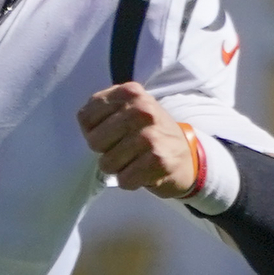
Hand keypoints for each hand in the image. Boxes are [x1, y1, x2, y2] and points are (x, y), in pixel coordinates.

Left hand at [76, 83, 201, 198]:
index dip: (93, 131)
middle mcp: (142, 109)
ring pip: (107, 163)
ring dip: (119, 168)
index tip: (112, 132)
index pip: (85, 116)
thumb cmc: (148, 134)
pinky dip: (130, 181)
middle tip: (126, 149)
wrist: (188, 157)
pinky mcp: (158, 160)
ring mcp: (151, 135)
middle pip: (94, 141)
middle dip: (106, 152)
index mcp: (130, 93)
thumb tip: (85, 126)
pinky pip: (124, 179)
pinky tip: (144, 172)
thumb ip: (102, 110)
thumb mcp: (128, 109)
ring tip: (136, 160)